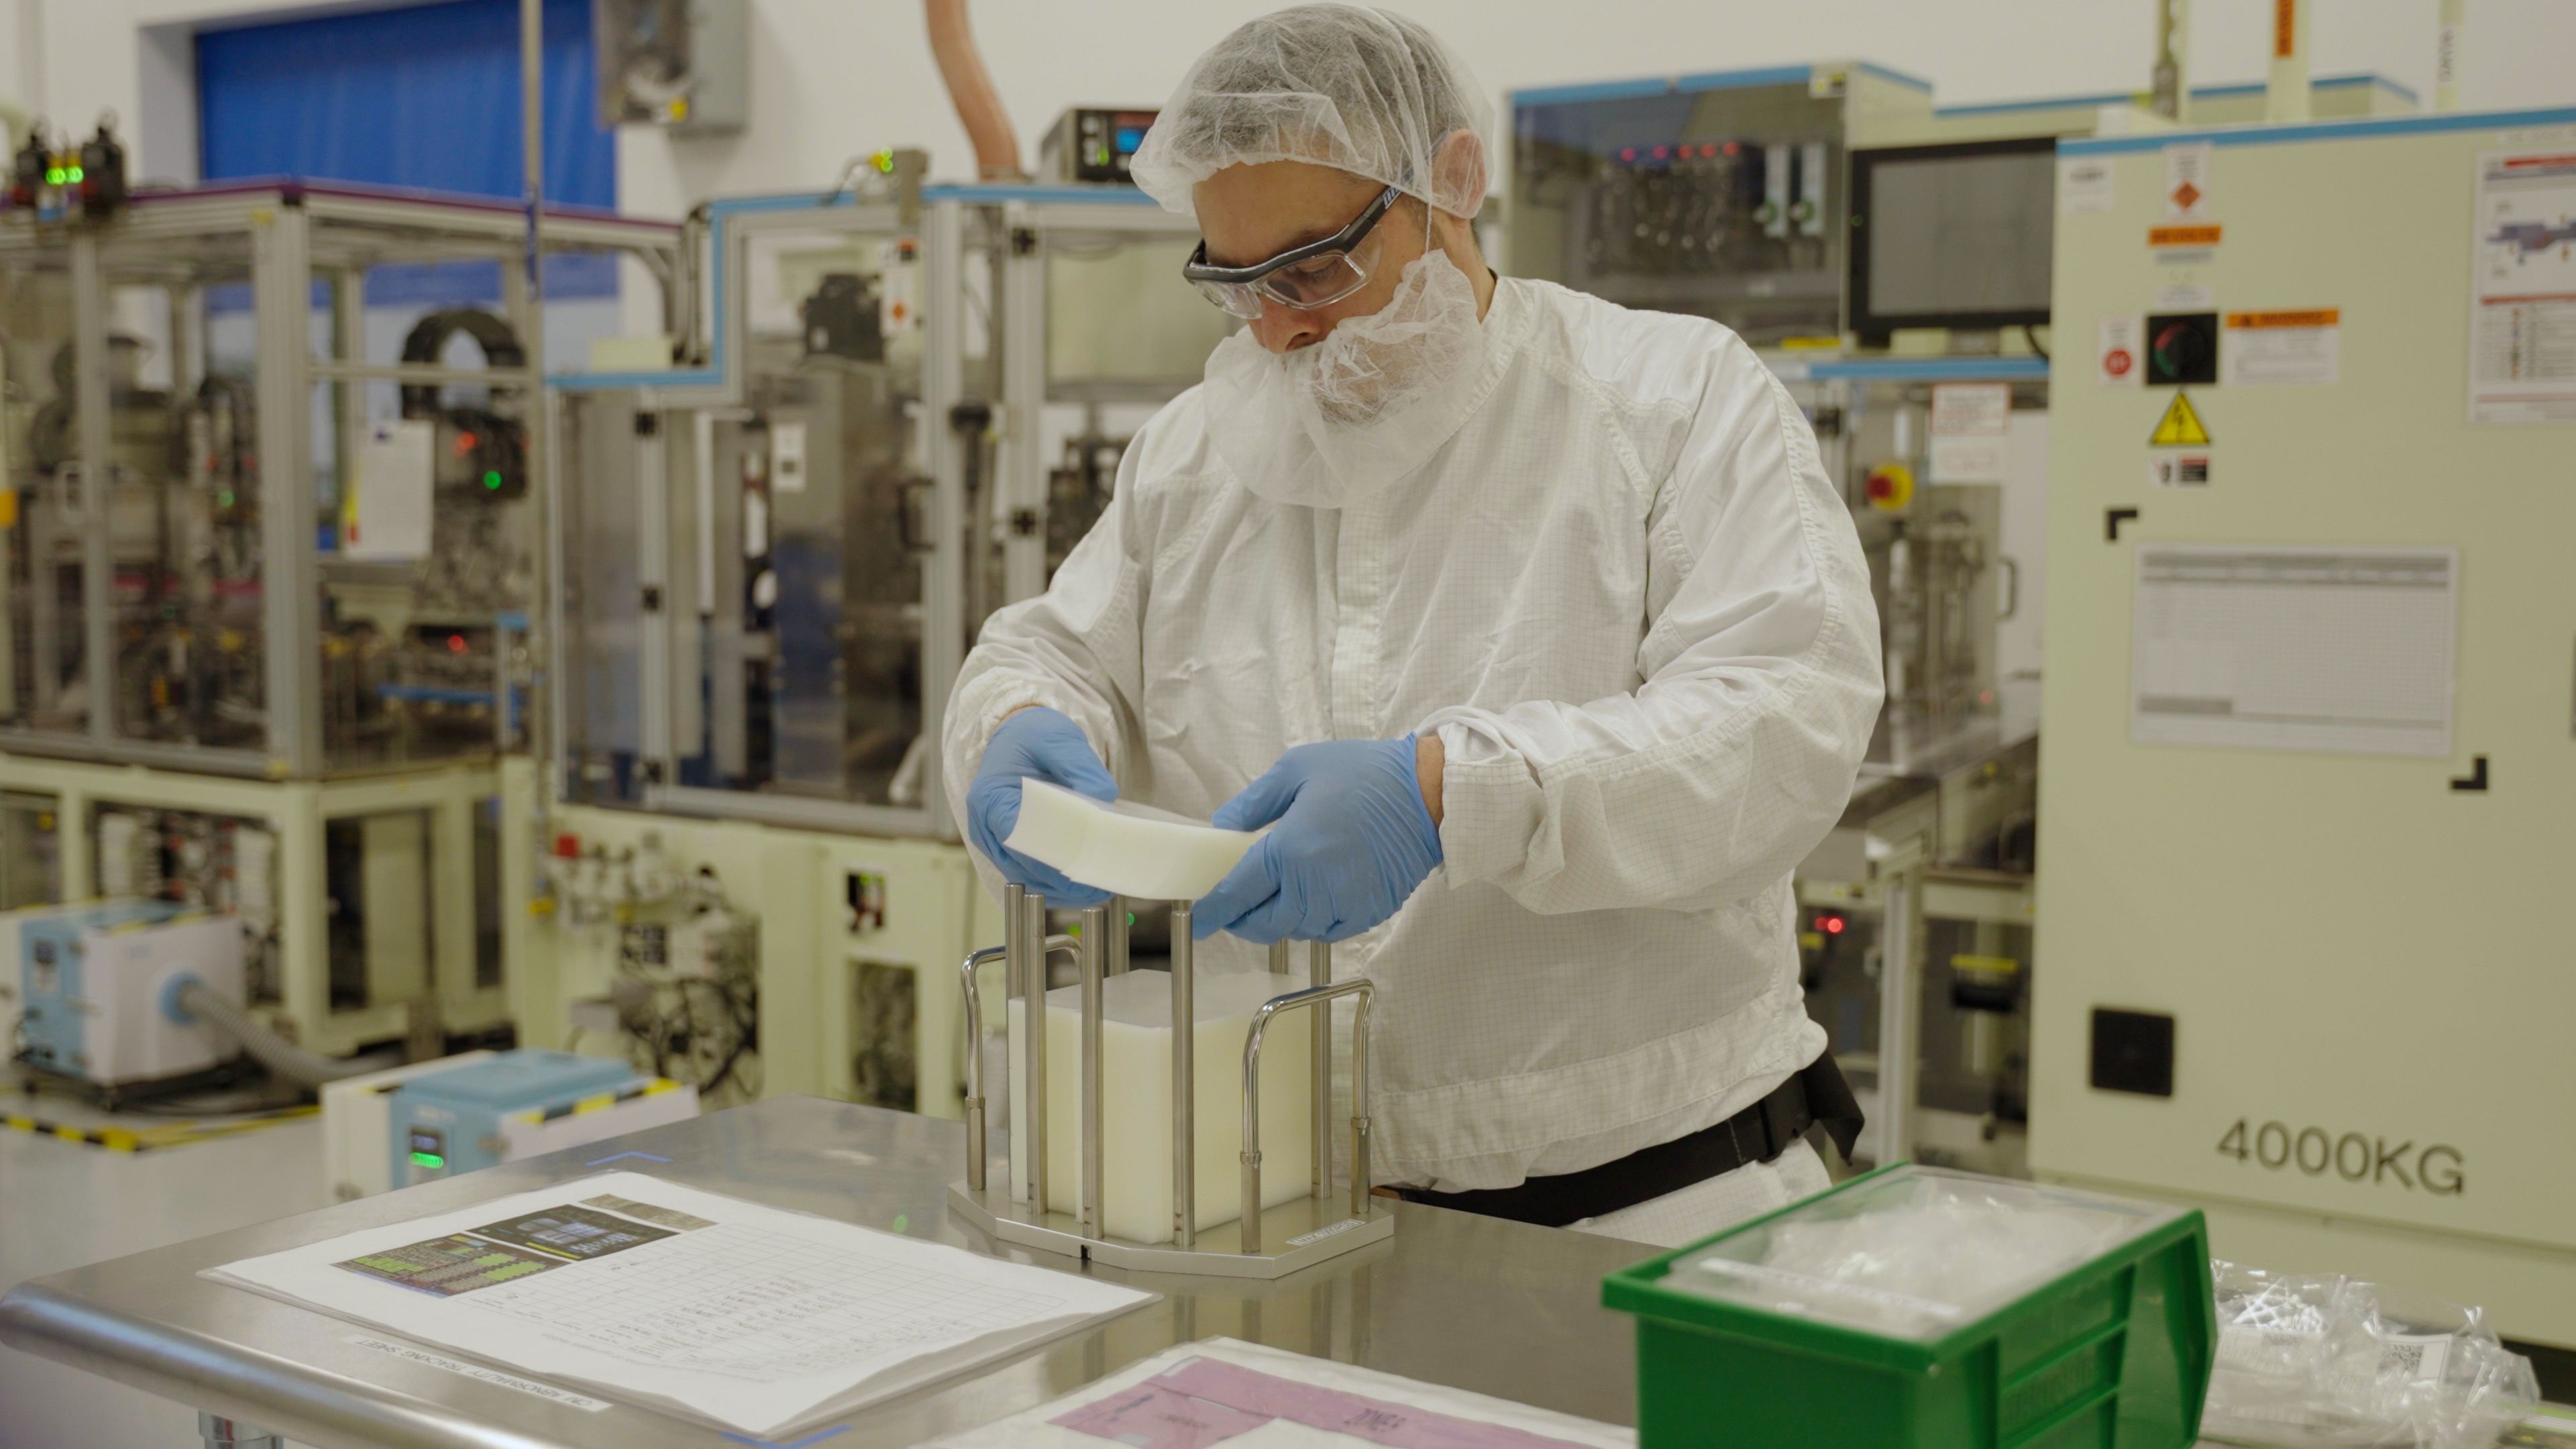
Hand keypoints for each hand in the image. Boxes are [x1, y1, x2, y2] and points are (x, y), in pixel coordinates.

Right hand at [965, 707, 1117, 906]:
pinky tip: (1085, 888)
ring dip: (1062, 889)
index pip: (1017, 835)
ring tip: (1100, 889)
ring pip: (1027, 878)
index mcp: (990, 796)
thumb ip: (1080, 766)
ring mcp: (995, 842)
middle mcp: (985, 825)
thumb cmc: (1033, 736)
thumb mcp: (1058, 738)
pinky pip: (1031, 876)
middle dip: (1062, 878)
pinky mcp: (1009, 850)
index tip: (1082, 863)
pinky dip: (1057, 885)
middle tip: (1102, 883)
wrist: (1018, 737)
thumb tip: (1104, 798)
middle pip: (1022, 865)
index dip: (1049, 853)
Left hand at [1193, 735, 1443, 943]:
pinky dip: (1311, 922)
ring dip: (1278, 920)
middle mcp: (1316, 886)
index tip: (1197, 920)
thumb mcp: (1297, 768)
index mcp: (1292, 850)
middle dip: (1243, 922)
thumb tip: (1223, 827)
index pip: (1239, 893)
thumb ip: (1254, 802)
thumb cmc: (1364, 774)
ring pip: (1296, 931)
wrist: (1429, 792)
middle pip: (1265, 924)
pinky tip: (1312, 899)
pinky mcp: (1369, 912)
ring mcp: (1345, 904)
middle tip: (1235, 908)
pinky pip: (1327, 931)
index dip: (1214, 911)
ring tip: (1275, 897)